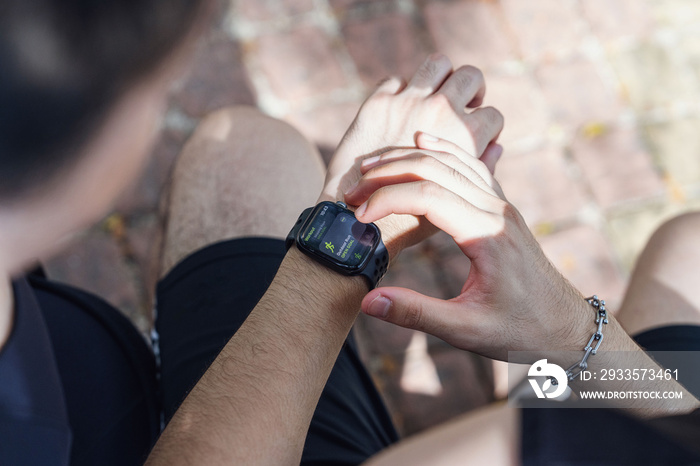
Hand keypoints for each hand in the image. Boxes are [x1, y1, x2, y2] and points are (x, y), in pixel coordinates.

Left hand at [320, 54, 503, 251]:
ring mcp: (409, 102)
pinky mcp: (378, 102)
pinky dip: (397, 94)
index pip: (492, 114)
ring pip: (437, 63)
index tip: (476, 132)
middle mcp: (442, 110)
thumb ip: (482, 170)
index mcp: (468, 135)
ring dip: (438, 77)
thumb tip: (497, 145)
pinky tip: (394, 113)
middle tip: (460, 104)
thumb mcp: (457, 199)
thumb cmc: (412, 219)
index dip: (486, 126)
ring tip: (432, 96)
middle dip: (470, 90)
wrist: (358, 220)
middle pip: (471, 75)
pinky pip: (395, 80)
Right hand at [345, 137, 589, 361]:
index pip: (428, 195)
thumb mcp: (467, 331)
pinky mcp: (501, 206)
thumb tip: (367, 301)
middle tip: (352, 189)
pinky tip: (422, 143)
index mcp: (488, 234)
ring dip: (408, 158)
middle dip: (388, 172)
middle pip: (436, 167)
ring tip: (371, 167)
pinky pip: (469, 165)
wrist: (567, 325)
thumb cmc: (520, 330)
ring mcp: (501, 203)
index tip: (358, 216)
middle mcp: (496, 209)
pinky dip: (440, 150)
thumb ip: (417, 314)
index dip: (387, 199)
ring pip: (451, 159)